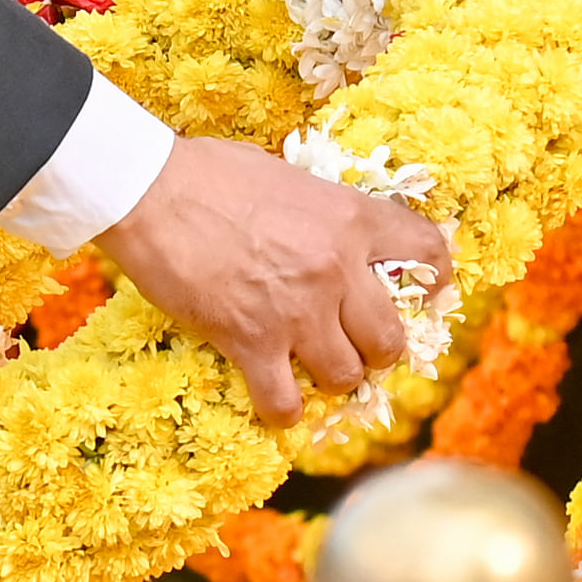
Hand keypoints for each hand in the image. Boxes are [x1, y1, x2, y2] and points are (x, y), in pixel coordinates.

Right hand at [94, 136, 452, 421]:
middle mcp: (336, 269)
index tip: (424, 291)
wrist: (148, 190)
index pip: (427, 252)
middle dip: (376, 349)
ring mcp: (296, 311)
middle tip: (355, 345)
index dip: (433, 277)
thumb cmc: (207, 171)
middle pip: (389, 338)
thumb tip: (333, 230)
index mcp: (350, 218)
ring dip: (332, 378)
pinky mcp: (251, 342)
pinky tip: (275, 399)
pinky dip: (284, 410)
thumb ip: (321, 211)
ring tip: (311, 368)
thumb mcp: (286, 175)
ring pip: (346, 376)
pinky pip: (285, 403)